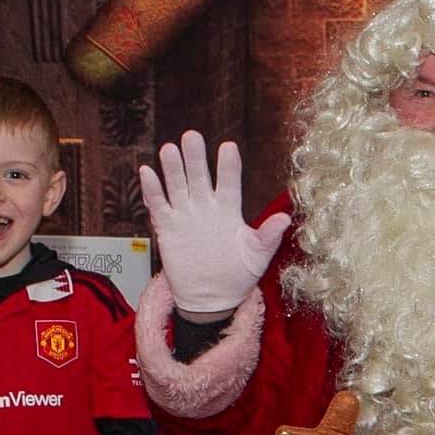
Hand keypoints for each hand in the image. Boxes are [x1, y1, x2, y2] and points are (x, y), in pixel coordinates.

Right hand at [139, 131, 292, 314]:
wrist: (212, 298)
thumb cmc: (238, 275)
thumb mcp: (257, 256)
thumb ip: (268, 236)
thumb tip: (286, 218)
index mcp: (229, 210)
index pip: (229, 183)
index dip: (228, 166)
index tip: (228, 147)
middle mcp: (206, 207)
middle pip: (199, 177)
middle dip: (195, 158)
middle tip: (192, 136)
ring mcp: (185, 215)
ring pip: (177, 185)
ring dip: (172, 168)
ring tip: (169, 149)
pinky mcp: (167, 227)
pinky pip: (158, 205)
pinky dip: (152, 190)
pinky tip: (147, 173)